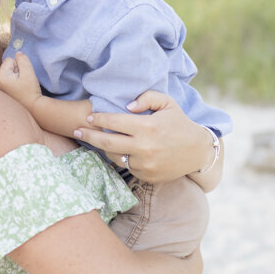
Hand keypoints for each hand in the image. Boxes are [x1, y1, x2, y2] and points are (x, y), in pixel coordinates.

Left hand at [0, 52, 41, 110]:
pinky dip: (13, 83)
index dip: (19, 65)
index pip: (9, 60)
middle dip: (16, 70)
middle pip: (7, 67)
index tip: (23, 76)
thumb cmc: (30, 91)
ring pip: (8, 74)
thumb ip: (23, 59)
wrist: (33, 107)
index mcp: (0, 78)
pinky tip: (18, 90)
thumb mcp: (29, 72)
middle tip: (23, 81)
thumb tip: (18, 53)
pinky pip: (8, 81)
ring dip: (15, 77)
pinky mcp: (2, 93)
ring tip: (21, 86)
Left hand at [74, 90, 211, 182]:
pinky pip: (127, 167)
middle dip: (88, 136)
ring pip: (115, 157)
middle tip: (76, 131)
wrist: (198, 151)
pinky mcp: (147, 176)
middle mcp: (144, 147)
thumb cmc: (179, 123)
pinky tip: (118, 151)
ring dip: (103, 148)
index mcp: (147, 127)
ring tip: (96, 141)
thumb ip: (146, 98)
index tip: (89, 117)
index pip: (114, 122)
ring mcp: (145, 164)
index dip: (98, 119)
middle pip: (107, 143)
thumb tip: (126, 106)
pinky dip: (122, 158)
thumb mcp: (167, 103)